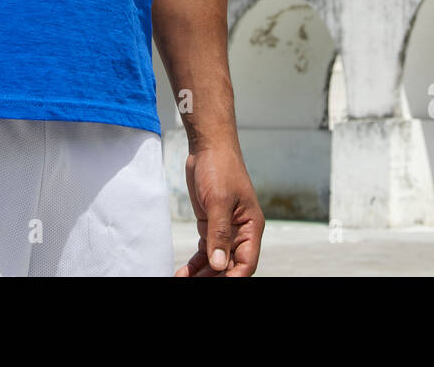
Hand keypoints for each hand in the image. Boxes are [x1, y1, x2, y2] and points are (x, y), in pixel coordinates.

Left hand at [175, 145, 263, 276]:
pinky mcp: (210, 225)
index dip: (233, 278)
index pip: (246, 263)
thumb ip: (219, 234)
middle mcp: (240, 232)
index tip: (216, 284)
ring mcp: (225, 230)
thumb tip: (219, 265)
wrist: (208, 147)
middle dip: (214, 278)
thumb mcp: (219, 201)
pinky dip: (195, 264)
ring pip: (216, 262)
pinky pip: (206, 251)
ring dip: (202, 274)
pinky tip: (183, 272)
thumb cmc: (220, 168)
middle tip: (192, 285)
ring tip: (182, 280)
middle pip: (230, 266)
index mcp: (251, 227)